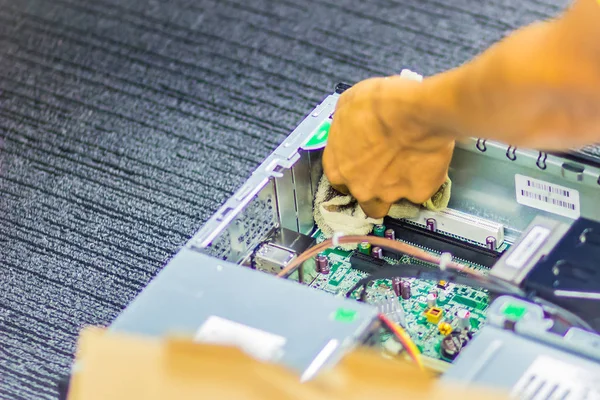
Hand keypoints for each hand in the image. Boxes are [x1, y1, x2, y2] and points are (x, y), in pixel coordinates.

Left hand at [323, 75, 454, 217]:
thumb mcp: (347, 105)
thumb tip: (351, 126)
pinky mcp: (417, 193)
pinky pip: (419, 192)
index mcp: (337, 167)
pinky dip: (423, 182)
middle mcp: (359, 186)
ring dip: (392, 192)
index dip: (350, 172)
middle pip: (361, 198)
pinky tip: (427, 164)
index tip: (361, 164)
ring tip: (405, 172)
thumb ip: (345, 127)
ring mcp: (388, 194)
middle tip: (384, 168)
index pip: (338, 180)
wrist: (415, 111)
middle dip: (370, 187)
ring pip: (386, 204)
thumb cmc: (378, 103)